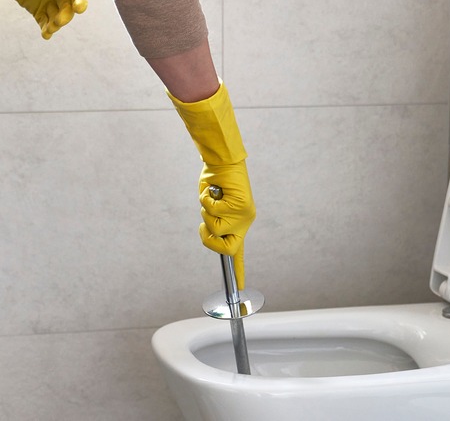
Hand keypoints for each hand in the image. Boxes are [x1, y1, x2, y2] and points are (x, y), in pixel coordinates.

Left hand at [0, 0, 87, 38]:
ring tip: (50, 29)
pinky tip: (45, 35)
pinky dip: (45, 29)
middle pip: (67, 8)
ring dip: (55, 25)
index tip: (78, 10)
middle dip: (65, 16)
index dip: (81, 1)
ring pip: (56, 17)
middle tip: (59, 22)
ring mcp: (47, 2)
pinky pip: (43, 21)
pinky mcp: (36, 10)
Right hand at [198, 162, 255, 289]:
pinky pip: (214, 211)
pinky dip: (207, 200)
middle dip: (209, 239)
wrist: (223, 161)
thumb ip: (214, 221)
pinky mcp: (242, 205)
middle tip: (205, 225)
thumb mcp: (213, 206)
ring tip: (212, 198)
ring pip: (216, 229)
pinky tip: (215, 190)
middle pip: (227, 249)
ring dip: (206, 213)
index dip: (239, 270)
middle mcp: (245, 222)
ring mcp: (245, 215)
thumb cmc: (216, 182)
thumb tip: (212, 234)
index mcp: (239, 224)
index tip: (240, 289)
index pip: (239, 253)